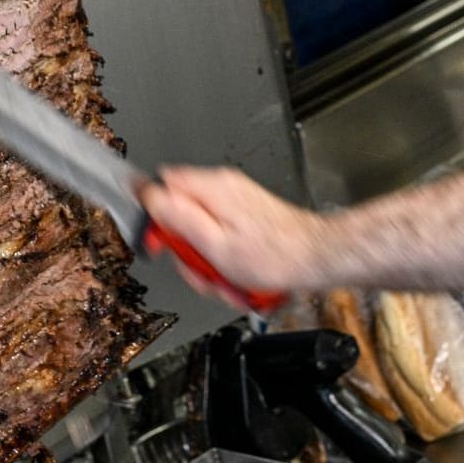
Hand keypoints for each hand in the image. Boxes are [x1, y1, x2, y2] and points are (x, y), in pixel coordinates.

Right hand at [137, 166, 331, 300]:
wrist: (315, 257)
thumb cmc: (274, 256)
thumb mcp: (215, 245)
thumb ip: (178, 218)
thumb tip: (148, 197)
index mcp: (212, 189)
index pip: (162, 184)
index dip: (154, 216)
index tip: (160, 241)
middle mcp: (224, 188)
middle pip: (180, 215)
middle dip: (187, 250)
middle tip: (203, 268)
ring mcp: (236, 202)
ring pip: (201, 233)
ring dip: (208, 263)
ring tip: (226, 278)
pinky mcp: (246, 217)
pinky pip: (220, 238)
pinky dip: (225, 261)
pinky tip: (239, 275)